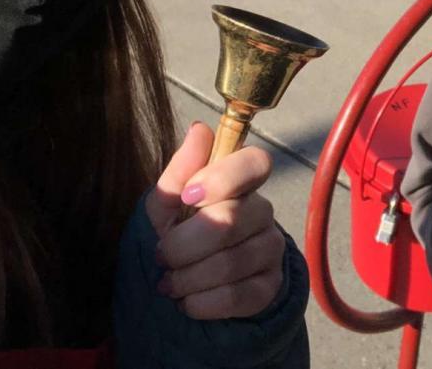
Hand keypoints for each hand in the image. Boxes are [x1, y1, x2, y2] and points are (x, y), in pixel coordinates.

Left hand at [144, 121, 286, 319]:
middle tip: (161, 254)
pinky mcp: (269, 287)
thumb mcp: (168, 203)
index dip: (223, 178)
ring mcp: (270, 250)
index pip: (255, 163)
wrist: (194, 283)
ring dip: (187, 278)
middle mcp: (263, 212)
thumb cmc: (181, 231)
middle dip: (183, 244)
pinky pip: (237, 296)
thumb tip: (200, 129)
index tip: (189, 197)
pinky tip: (186, 301)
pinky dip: (202, 303)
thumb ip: (181, 170)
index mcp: (242, 181)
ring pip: (231, 263)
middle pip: (231, 220)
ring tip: (169, 282)